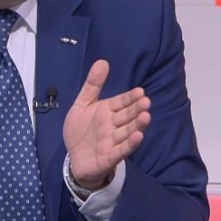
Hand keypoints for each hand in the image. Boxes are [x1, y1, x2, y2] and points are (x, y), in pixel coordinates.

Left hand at [63, 59, 150, 189]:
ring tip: (146, 117)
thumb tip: (102, 62)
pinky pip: (120, 150)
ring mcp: (112, 142)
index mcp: (107, 111)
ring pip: (127, 132)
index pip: (121, 102)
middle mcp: (113, 126)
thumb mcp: (82, 104)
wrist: (73, 158)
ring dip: (137, 125)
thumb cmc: (81, 131)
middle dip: (136, 109)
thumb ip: (92, 85)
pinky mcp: (109, 158)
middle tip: (146, 102)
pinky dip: (129, 144)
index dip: (130, 98)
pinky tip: (138, 137)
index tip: (140, 91)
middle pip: (127, 116)